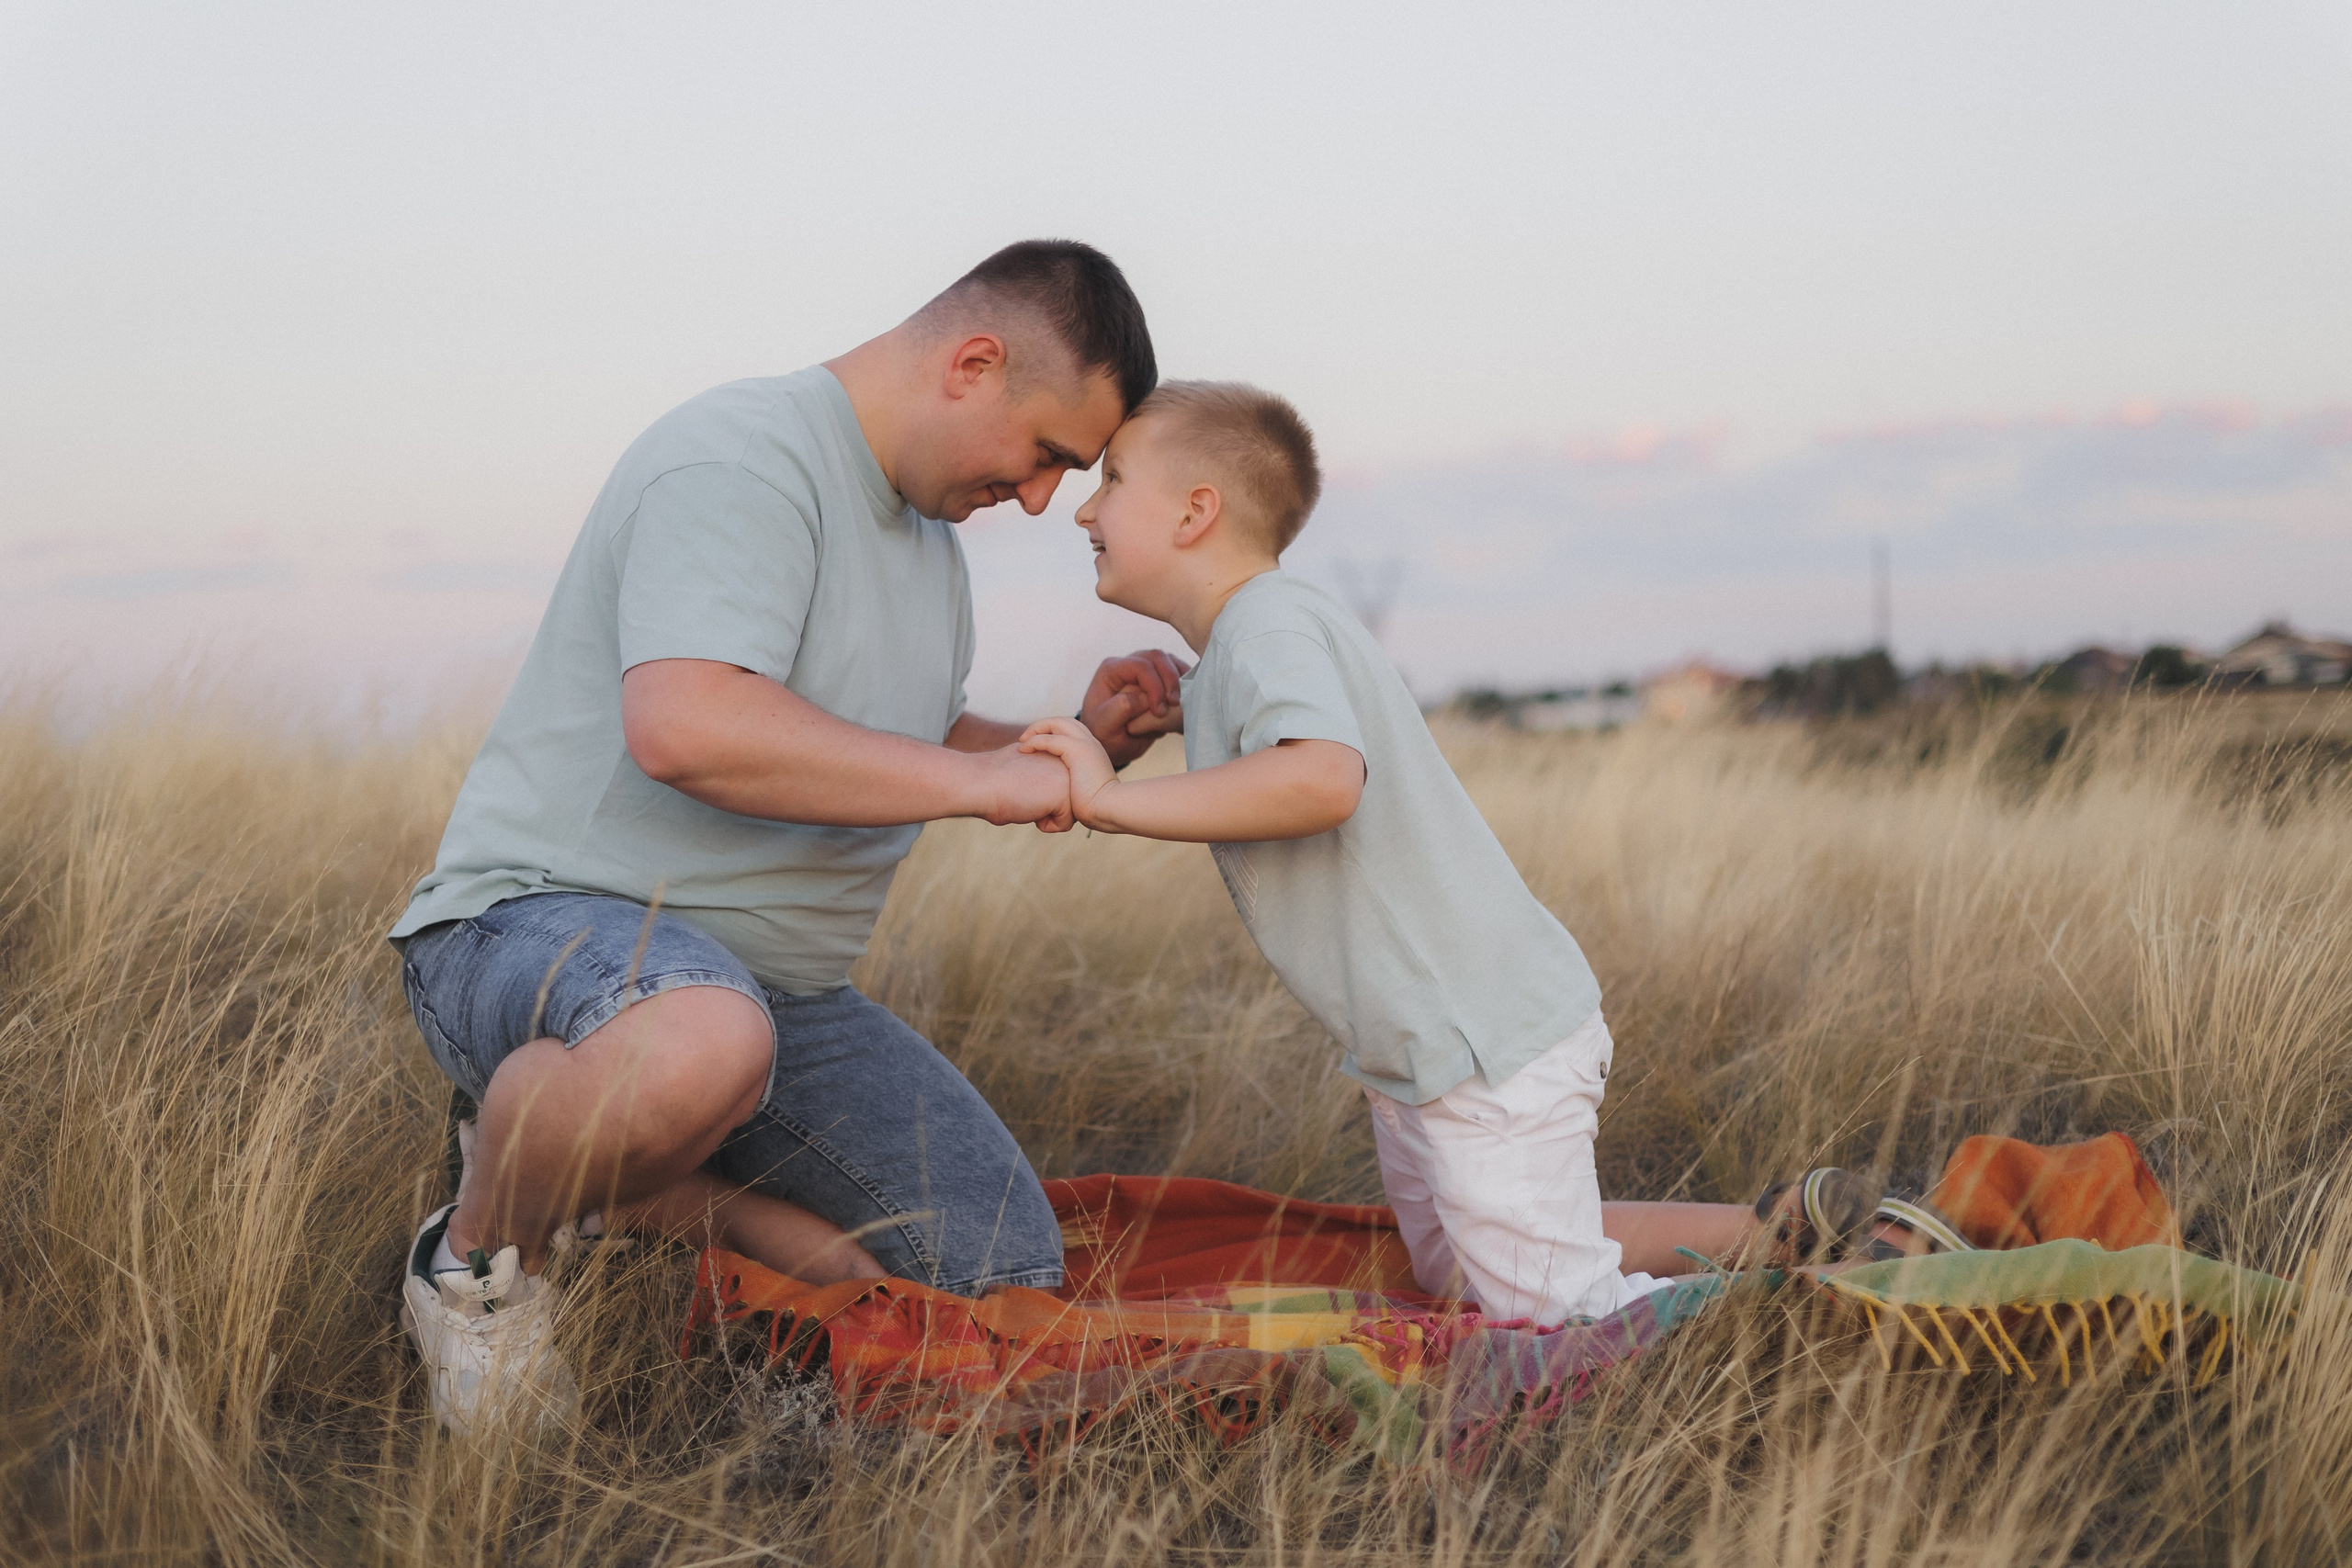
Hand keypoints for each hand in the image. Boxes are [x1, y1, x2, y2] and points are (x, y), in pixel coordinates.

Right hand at [969, 746, 1073, 830]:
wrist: (981, 781)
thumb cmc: (995, 779)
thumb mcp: (1023, 768)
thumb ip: (1042, 773)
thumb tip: (1048, 787)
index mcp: (1057, 754)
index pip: (1061, 788)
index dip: (1039, 794)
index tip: (1021, 785)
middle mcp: (1067, 763)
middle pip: (1068, 800)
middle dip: (1047, 805)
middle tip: (1023, 792)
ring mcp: (1069, 778)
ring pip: (1069, 813)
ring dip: (1047, 814)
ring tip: (1027, 798)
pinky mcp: (1066, 796)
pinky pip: (1065, 824)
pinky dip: (1045, 825)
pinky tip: (1030, 808)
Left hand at [1018, 718, 1119, 828]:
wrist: (1110, 809)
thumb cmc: (1097, 808)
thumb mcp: (1085, 791)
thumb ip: (1073, 787)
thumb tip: (1058, 798)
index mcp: (1093, 750)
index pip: (1071, 730)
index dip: (1052, 733)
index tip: (1037, 745)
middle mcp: (1090, 742)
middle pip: (1063, 721)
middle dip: (1042, 726)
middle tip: (1026, 738)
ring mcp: (1085, 744)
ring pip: (1056, 723)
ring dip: (1036, 729)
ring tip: (1023, 741)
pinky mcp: (1077, 750)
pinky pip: (1049, 738)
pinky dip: (1034, 741)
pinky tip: (1024, 750)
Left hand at [1080, 650, 1188, 767]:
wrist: (1112, 744)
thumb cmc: (1103, 734)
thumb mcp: (1104, 726)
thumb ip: (1120, 709)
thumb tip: (1143, 697)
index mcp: (1111, 671)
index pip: (1139, 666)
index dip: (1154, 685)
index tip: (1159, 711)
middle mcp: (1129, 666)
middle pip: (1157, 658)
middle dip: (1169, 680)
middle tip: (1173, 705)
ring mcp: (1145, 671)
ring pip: (1170, 662)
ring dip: (1179, 681)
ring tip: (1178, 704)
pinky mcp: (1159, 680)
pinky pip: (1178, 673)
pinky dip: (1185, 685)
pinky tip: (1182, 703)